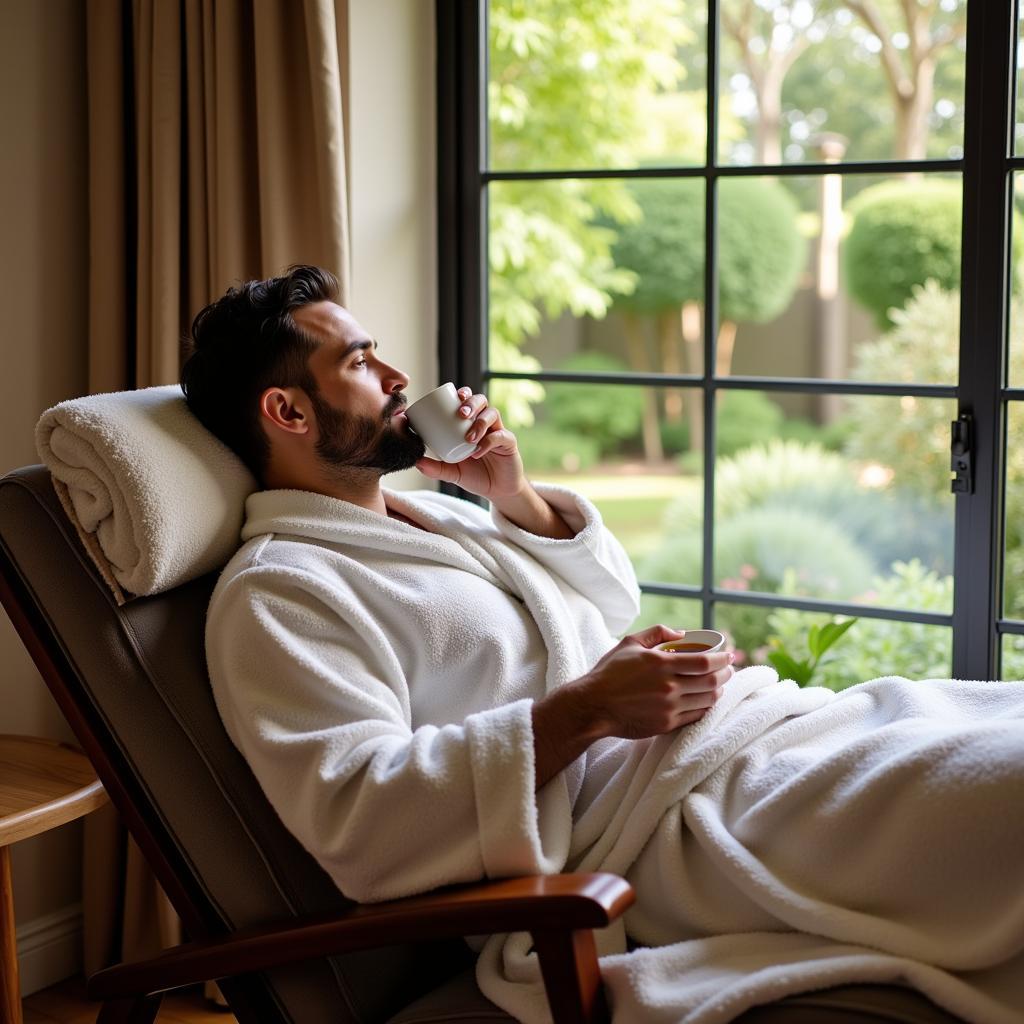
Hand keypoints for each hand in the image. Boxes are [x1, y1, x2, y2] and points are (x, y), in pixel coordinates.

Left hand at [414, 386, 525, 499]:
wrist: (497, 491)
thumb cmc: (475, 476)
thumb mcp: (452, 472)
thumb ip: (435, 468)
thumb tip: (416, 461)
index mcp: (471, 424)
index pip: (468, 401)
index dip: (462, 394)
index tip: (452, 397)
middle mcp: (486, 424)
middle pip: (482, 401)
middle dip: (471, 403)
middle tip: (461, 413)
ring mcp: (498, 432)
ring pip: (493, 414)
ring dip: (480, 421)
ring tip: (468, 436)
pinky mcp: (509, 443)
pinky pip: (501, 436)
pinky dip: (488, 442)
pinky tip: (478, 451)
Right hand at [531, 625, 734, 787]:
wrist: (594, 706)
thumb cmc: (609, 673)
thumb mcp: (629, 643)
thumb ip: (656, 632)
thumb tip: (681, 634)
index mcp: (661, 664)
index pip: (704, 661)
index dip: (722, 659)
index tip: (728, 655)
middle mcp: (668, 686)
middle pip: (711, 681)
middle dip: (726, 674)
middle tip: (729, 669)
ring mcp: (669, 708)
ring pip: (707, 700)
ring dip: (718, 691)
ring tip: (719, 685)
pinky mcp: (666, 724)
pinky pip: (696, 716)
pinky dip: (706, 707)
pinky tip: (706, 700)